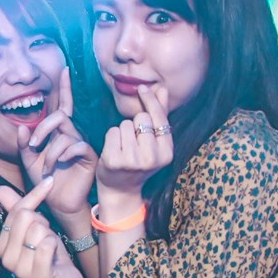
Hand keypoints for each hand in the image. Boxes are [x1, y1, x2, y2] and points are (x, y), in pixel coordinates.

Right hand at [0, 180, 83, 277]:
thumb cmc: (48, 254)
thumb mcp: (34, 228)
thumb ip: (17, 208)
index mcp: (0, 245)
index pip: (16, 210)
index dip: (35, 196)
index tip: (49, 182)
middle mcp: (5, 258)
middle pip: (26, 217)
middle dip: (43, 223)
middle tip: (46, 238)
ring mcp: (20, 270)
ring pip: (38, 230)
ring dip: (50, 236)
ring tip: (50, 250)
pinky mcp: (38, 277)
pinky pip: (46, 245)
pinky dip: (54, 245)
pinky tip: (54, 256)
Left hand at [18, 67, 95, 219]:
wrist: (57, 203)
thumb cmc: (44, 181)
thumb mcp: (28, 161)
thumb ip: (23, 145)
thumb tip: (23, 127)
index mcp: (58, 132)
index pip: (63, 104)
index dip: (64, 87)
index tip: (64, 69)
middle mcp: (71, 134)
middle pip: (60, 115)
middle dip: (43, 128)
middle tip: (33, 145)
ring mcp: (81, 144)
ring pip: (65, 134)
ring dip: (50, 151)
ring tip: (45, 167)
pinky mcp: (89, 156)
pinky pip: (77, 146)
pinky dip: (62, 155)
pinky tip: (56, 167)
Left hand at [96, 83, 173, 200]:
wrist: (121, 190)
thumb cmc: (138, 161)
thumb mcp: (153, 142)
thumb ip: (159, 115)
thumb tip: (162, 89)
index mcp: (166, 153)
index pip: (159, 118)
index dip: (151, 100)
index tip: (143, 87)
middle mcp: (152, 158)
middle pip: (141, 118)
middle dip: (135, 123)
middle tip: (134, 140)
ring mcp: (132, 161)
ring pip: (125, 124)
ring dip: (122, 131)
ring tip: (124, 147)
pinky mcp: (114, 161)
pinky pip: (112, 132)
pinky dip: (111, 137)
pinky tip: (114, 150)